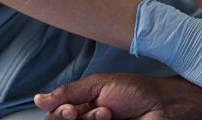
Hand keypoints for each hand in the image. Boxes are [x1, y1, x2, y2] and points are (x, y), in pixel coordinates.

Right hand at [34, 73, 164, 119]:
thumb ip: (68, 92)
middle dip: (73, 118)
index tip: (70, 110)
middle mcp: (87, 119)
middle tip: (92, 112)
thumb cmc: (135, 91)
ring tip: (108, 114)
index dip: (59, 115)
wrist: (162, 105)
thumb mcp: (98, 85)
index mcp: (81, 105)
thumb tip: (39, 99)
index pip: (56, 115)